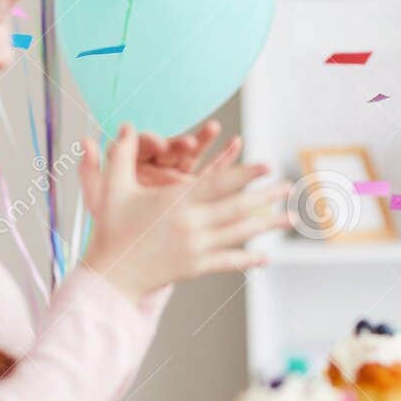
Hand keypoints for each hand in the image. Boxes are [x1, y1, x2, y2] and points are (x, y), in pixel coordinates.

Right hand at [79, 124, 293, 302]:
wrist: (110, 275)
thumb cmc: (112, 229)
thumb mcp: (113, 190)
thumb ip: (121, 156)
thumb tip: (122, 126)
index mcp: (175, 202)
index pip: (217, 184)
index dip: (245, 174)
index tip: (268, 166)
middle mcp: (190, 224)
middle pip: (237, 208)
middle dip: (267, 197)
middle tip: (291, 187)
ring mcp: (196, 248)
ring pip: (239, 234)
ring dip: (267, 225)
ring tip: (291, 218)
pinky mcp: (196, 267)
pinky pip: (228, 262)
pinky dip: (248, 260)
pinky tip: (267, 257)